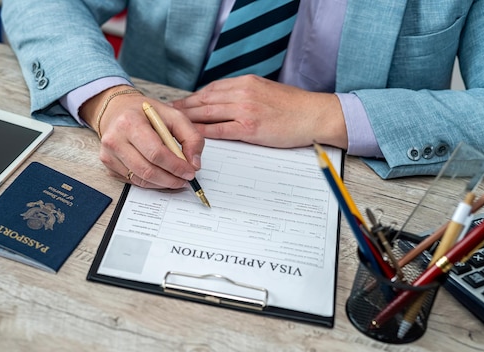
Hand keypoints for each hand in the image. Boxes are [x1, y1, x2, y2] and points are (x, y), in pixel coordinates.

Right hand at [80, 86, 204, 188]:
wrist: (117, 110)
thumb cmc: (145, 113)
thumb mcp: (173, 115)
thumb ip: (191, 137)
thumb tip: (194, 164)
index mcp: (130, 122)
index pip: (156, 153)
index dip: (176, 166)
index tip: (190, 172)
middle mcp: (115, 139)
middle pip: (147, 170)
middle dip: (171, 179)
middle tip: (185, 179)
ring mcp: (108, 154)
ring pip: (140, 179)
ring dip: (162, 183)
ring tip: (176, 179)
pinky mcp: (108, 165)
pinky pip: (133, 181)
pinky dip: (150, 182)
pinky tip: (160, 175)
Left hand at [172, 75, 347, 149]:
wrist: (314, 115)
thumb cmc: (293, 106)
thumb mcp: (266, 90)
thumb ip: (245, 93)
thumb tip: (226, 101)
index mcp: (246, 82)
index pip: (212, 89)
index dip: (193, 97)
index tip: (181, 103)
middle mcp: (243, 93)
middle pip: (205, 100)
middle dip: (184, 108)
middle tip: (168, 114)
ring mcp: (245, 110)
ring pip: (208, 114)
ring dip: (188, 121)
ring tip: (175, 127)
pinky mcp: (249, 129)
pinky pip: (220, 131)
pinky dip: (203, 134)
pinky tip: (193, 138)